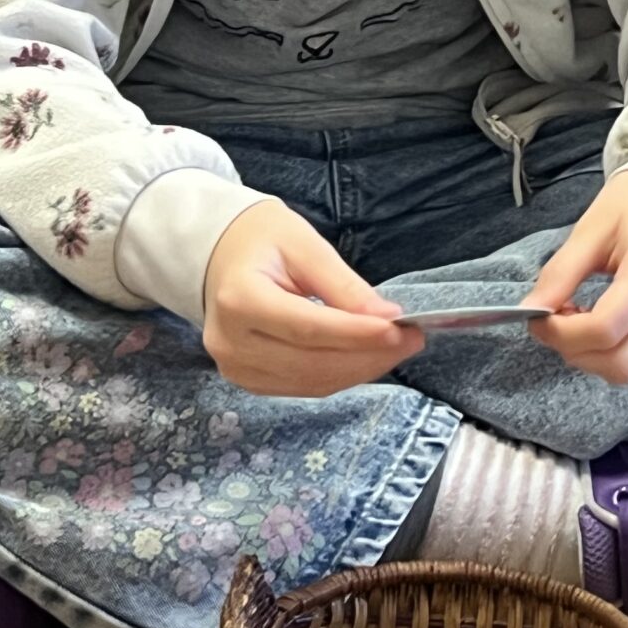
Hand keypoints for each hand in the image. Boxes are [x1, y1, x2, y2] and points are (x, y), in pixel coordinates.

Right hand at [202, 198, 421, 396]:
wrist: (216, 253)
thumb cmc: (261, 240)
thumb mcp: (304, 244)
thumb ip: (343, 284)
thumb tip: (386, 318)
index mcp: (240, 299)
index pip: (308, 328)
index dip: (358, 335)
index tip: (400, 330)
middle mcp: (230, 341)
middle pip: (311, 362)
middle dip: (368, 355)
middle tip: (411, 339)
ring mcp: (234, 366)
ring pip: (310, 382)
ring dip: (359, 370)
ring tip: (395, 348)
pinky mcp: (245, 379)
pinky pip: (301, 387)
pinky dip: (339, 376)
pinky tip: (365, 358)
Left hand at [525, 169, 627, 384]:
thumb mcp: (592, 229)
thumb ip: (560, 274)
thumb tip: (530, 313)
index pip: (604, 329)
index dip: (561, 333)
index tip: (538, 317)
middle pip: (620, 363)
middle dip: (575, 352)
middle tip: (555, 324)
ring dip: (593, 357)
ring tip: (579, 321)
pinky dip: (613, 354)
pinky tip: (602, 324)